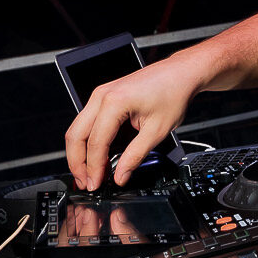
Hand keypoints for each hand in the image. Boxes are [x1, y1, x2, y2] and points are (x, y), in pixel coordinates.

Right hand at [64, 53, 200, 189]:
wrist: (181, 73)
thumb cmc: (174, 92)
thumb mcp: (157, 130)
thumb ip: (135, 155)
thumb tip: (121, 175)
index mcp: (114, 101)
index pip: (95, 142)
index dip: (94, 168)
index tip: (96, 184)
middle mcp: (102, 95)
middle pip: (76, 135)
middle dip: (78, 163)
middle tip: (86, 183)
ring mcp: (101, 94)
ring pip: (77, 129)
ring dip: (79, 153)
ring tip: (88, 174)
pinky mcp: (104, 96)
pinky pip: (86, 121)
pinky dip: (87, 141)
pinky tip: (95, 156)